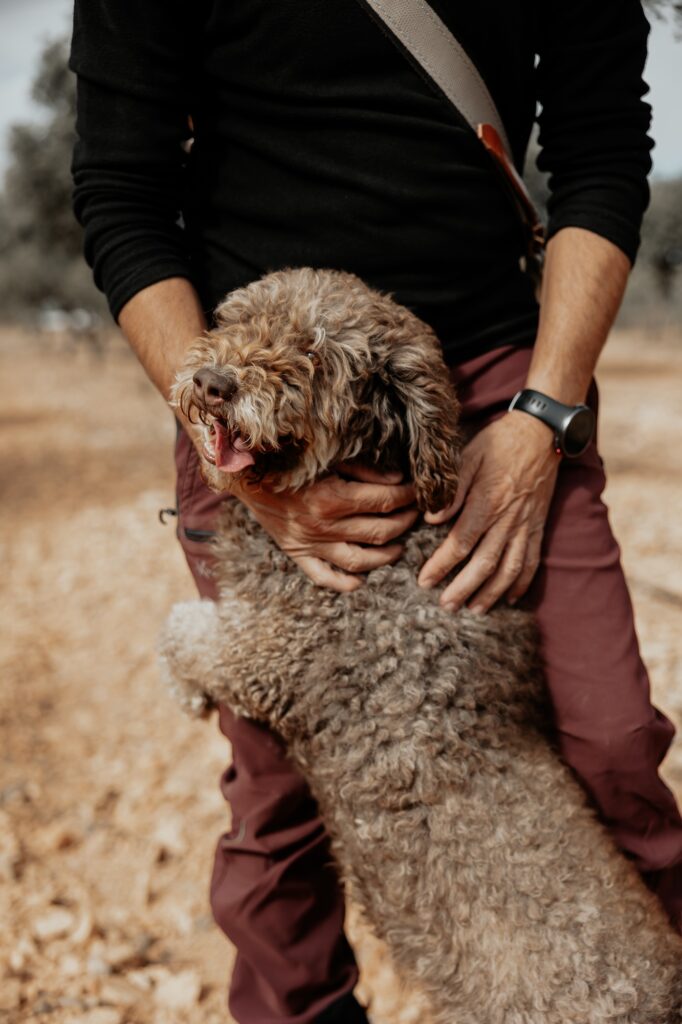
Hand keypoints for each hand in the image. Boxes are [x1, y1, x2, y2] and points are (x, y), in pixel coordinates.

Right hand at [233, 463, 417, 591]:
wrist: (246, 476)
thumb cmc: (290, 462)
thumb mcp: (328, 458)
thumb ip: (364, 470)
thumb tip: (397, 481)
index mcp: (333, 497)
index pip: (385, 501)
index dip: (408, 497)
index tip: (418, 492)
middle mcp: (324, 525)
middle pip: (380, 531)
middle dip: (405, 523)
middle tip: (416, 515)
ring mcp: (311, 544)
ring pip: (360, 560)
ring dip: (386, 556)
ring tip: (399, 547)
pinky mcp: (298, 554)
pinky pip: (325, 577)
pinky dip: (345, 583)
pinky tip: (361, 581)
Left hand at [417, 411, 559, 612]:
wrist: (541, 433)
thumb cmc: (499, 442)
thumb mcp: (468, 457)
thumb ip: (451, 490)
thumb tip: (430, 517)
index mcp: (486, 502)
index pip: (460, 543)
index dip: (441, 565)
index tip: (425, 581)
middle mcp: (507, 519)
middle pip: (485, 563)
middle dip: (464, 588)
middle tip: (446, 605)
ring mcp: (526, 526)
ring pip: (510, 569)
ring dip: (492, 593)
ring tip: (474, 610)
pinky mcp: (539, 527)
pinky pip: (532, 561)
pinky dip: (522, 583)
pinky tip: (509, 598)